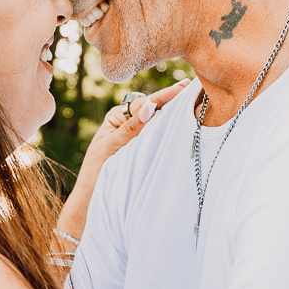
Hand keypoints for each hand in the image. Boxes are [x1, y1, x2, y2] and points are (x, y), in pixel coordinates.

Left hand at [53, 81, 189, 245]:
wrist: (93, 201)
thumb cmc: (97, 173)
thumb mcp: (112, 146)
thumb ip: (131, 127)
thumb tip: (150, 106)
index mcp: (118, 118)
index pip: (144, 104)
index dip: (164, 96)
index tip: (182, 87)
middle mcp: (129, 125)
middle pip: (154, 110)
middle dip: (172, 100)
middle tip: (192, 87)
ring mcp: (138, 139)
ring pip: (159, 124)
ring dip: (174, 115)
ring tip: (194, 101)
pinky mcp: (145, 153)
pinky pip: (159, 140)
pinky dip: (171, 133)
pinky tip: (185, 125)